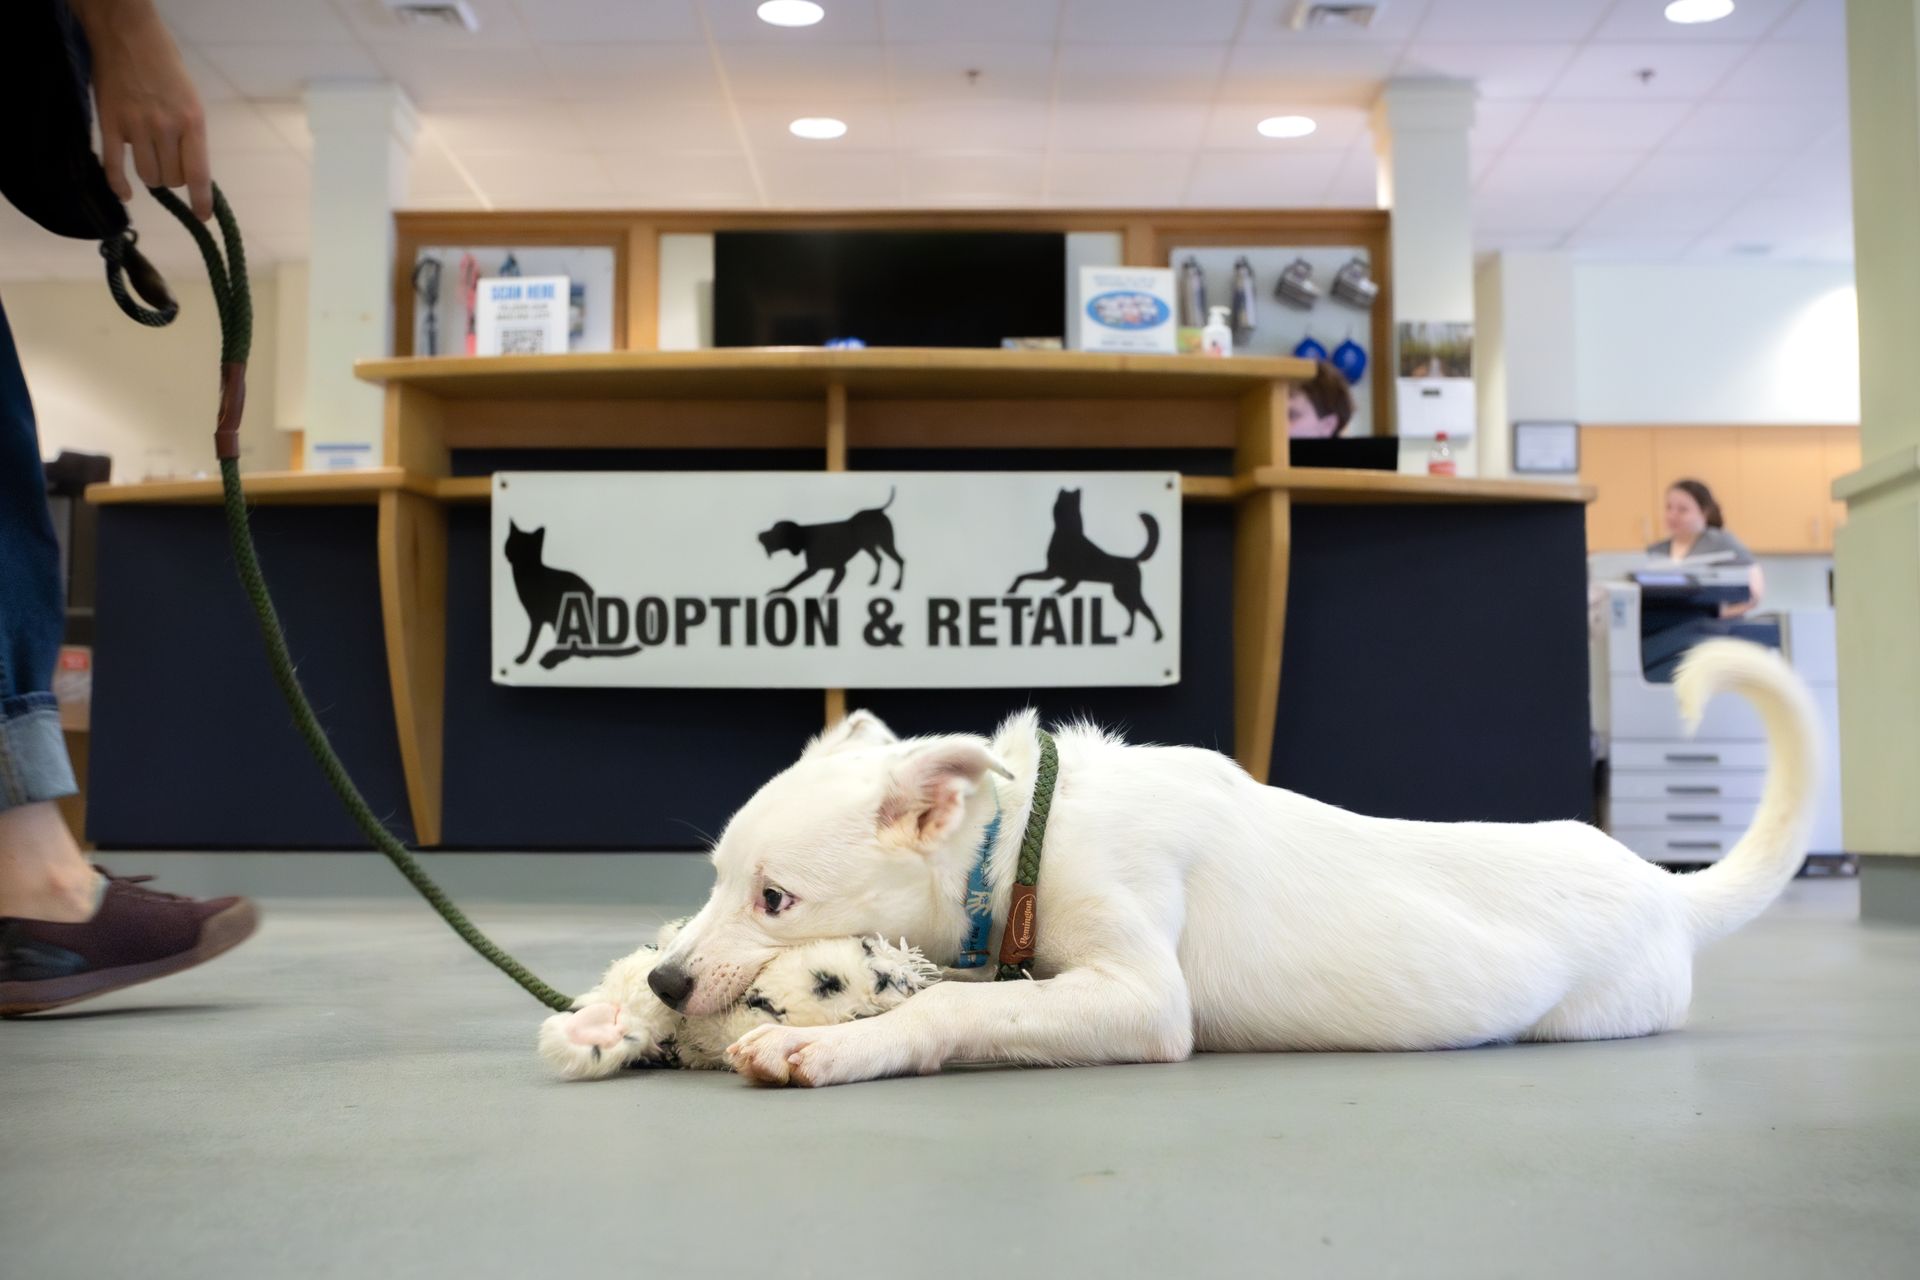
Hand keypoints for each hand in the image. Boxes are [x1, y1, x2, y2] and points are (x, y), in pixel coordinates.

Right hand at [71, 0, 211, 219]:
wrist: (127, 33)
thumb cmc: (165, 63)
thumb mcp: (190, 99)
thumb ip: (191, 133)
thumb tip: (191, 169)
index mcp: (192, 122)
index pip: (199, 174)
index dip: (202, 201)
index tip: (203, 216)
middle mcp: (165, 128)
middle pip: (171, 179)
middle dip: (173, 179)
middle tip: (170, 163)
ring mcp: (135, 127)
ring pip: (147, 176)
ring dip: (151, 177)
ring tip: (151, 162)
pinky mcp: (109, 123)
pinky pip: (114, 166)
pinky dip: (119, 185)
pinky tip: (125, 194)